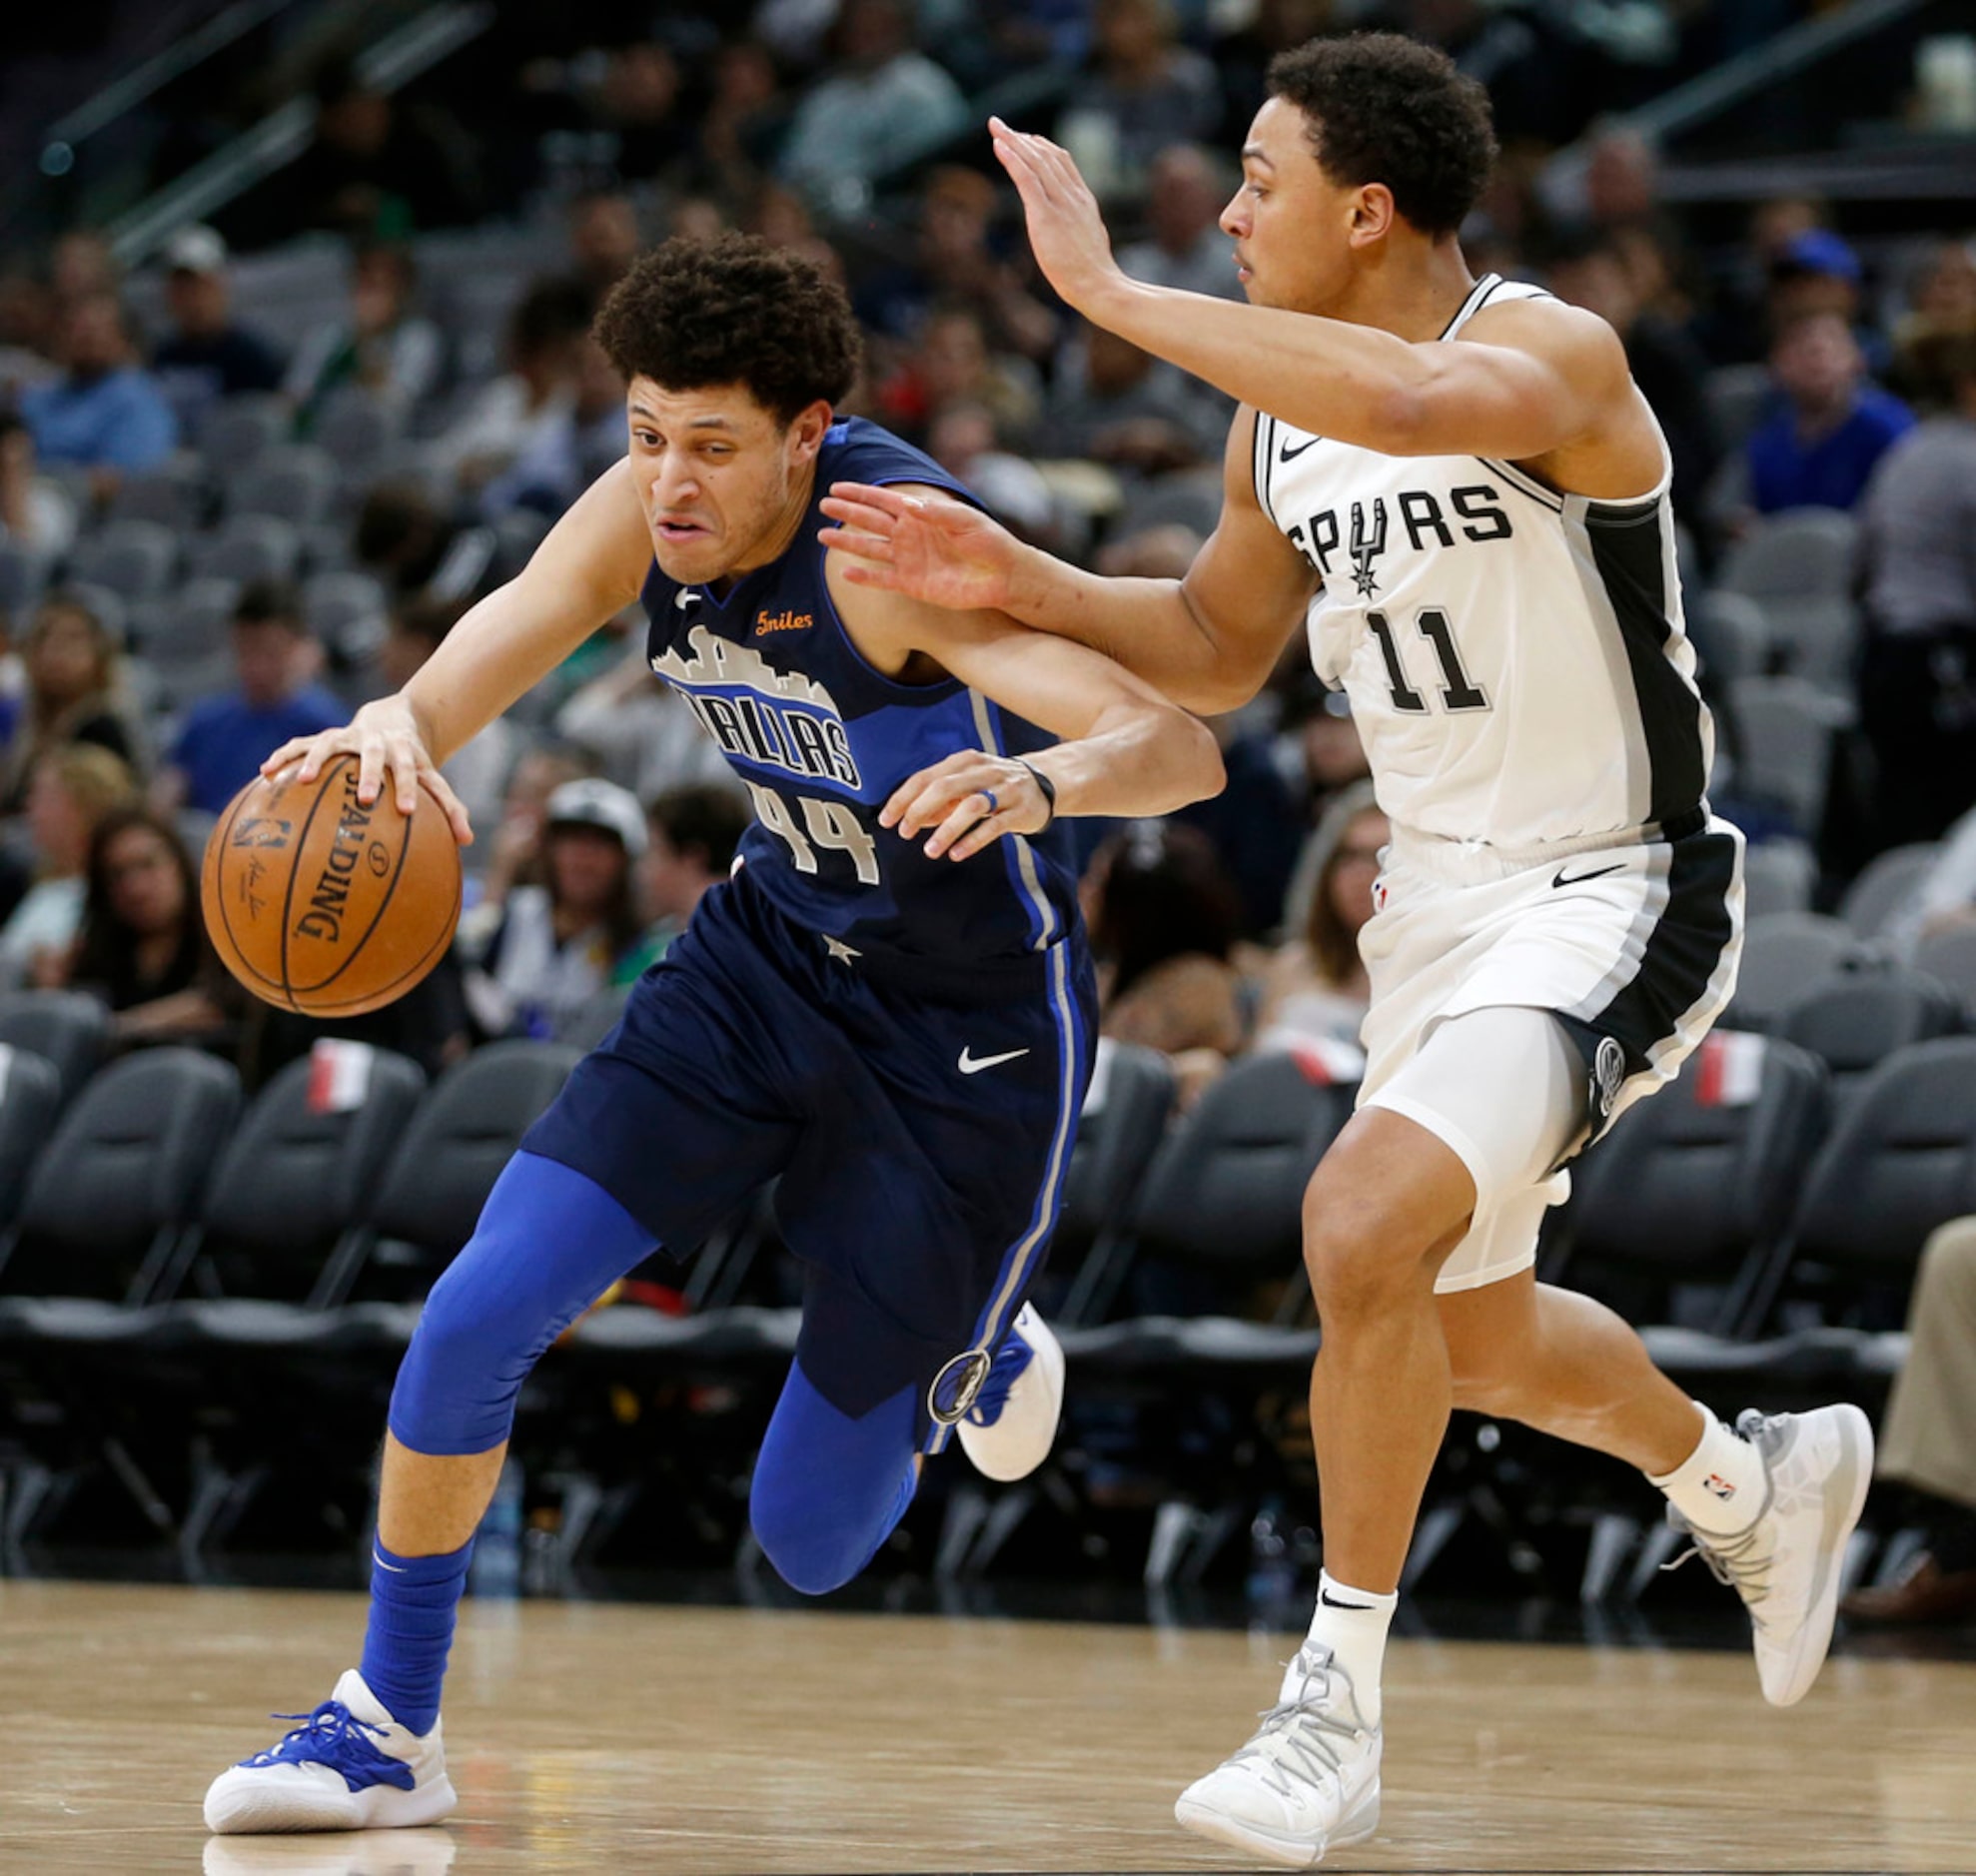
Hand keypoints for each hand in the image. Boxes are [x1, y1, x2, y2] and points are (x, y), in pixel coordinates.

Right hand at [261, 696, 474, 845]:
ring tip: (301, 779)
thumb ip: (449, 808)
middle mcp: (377, 743)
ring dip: (316, 759)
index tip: (408, 811)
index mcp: (405, 754)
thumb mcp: (433, 779)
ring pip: (330, 744)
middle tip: (364, 798)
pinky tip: (264, 772)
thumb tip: (467, 841)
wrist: (395, 717)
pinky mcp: (326, 737)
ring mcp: (348, 738)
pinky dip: (284, 755)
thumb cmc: (413, 762)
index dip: (411, 788)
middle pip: (375, 755)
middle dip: (370, 774)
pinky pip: (301, 744)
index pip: (413, 771)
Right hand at [819, 484, 1020, 612]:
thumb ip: (938, 513)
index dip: (860, 493)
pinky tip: (845, 572)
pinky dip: (865, 577)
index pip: (884, 500)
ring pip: (870, 548)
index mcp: (921, 515)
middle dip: (847, 513)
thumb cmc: (989, 541)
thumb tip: (909, 504)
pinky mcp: (912, 584)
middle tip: (823, 506)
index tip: (837, 487)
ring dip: (847, 543)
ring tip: (823, 536)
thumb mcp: (966, 520)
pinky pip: (883, 580)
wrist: (1003, 576)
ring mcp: (909, 560)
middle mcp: (910, 535)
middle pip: (871, 521)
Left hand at [881, 752, 1052, 861]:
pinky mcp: (1019, 810)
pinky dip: (973, 840)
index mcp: (964, 762)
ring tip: (930, 851)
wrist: (1046, 782)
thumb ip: (940, 802)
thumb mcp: (966, 787)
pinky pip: (994, 826)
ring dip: (946, 830)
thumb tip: (912, 820)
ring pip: (970, 806)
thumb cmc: (996, 785)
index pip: (926, 778)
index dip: (903, 799)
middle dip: (919, 811)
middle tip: (904, 833)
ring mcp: (1004, 789)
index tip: (887, 820)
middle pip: (944, 787)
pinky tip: (957, 853)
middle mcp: (982, 771)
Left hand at [987, 116, 1124, 315]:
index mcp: (1084, 199)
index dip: (1042, 147)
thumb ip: (1080, 225)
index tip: (1026, 139)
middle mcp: (1072, 196)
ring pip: (1035, 162)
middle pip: (1045, 155)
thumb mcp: (1090, 239)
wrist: (1097, 285)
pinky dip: (1012, 160)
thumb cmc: (1094, 273)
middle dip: (1021, 138)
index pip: (1062, 162)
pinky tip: (1000, 146)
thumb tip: (1074, 227)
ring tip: (995, 127)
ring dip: (1013, 141)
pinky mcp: (1045, 216)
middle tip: (1000, 125)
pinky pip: (1027, 180)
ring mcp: (1060, 204)